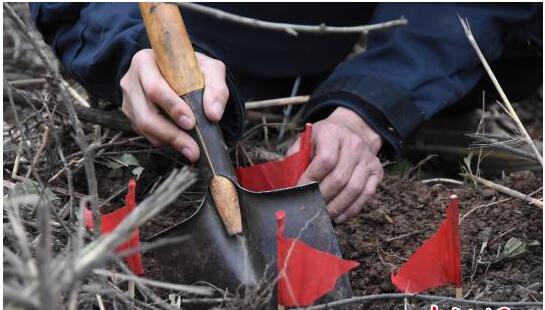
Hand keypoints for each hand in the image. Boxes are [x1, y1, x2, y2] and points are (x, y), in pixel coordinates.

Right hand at [120, 49, 228, 161]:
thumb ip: (216, 88)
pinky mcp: (132, 116)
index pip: (155, 88)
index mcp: (145, 62)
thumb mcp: (209, 69)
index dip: (172, 107)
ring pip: (144, 127)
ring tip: (191, 150)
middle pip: (146, 114)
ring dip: (169, 141)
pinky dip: (164, 140)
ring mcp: (129, 100)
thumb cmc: (192, 68)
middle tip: (193, 149)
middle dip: (171, 134)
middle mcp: (131, 81)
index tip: (191, 123)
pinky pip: (145, 133)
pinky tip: (180, 142)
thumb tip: (214, 114)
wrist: (178, 71)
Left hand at [290, 107, 383, 222]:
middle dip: (322, 197)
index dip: (311, 179)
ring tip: (323, 216)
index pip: (325, 160)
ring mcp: (368, 159)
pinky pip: (367, 195)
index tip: (298, 192)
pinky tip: (339, 216)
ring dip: (336, 206)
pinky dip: (352, 209)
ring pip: (354, 189)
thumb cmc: (322, 140)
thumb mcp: (306, 140)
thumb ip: (295, 158)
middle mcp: (354, 144)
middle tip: (309, 208)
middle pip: (339, 178)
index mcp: (332, 133)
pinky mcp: (377, 172)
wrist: (351, 131)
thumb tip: (285, 184)